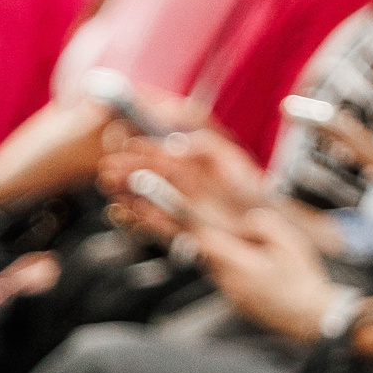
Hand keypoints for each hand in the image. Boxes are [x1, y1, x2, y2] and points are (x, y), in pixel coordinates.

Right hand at [97, 123, 264, 218]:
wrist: (265, 216)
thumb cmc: (250, 186)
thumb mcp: (230, 157)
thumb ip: (205, 146)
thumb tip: (178, 145)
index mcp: (194, 165)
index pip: (163, 156)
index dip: (145, 151)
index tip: (127, 146)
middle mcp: (186, 185)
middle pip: (151, 176)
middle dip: (129, 172)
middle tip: (108, 171)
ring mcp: (185, 206)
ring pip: (151, 198)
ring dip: (130, 194)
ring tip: (112, 190)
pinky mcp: (188, 227)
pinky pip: (161, 221)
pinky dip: (145, 216)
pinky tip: (130, 211)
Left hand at [189, 204, 340, 340]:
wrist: (309, 316)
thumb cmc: (302, 279)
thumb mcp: (291, 243)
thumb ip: (265, 224)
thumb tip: (247, 219)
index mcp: (241, 265)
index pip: (205, 241)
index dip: (203, 226)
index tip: (208, 216)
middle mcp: (230, 282)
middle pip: (208, 254)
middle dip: (219, 241)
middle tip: (243, 237)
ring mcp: (232, 296)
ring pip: (215, 268)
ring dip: (225, 256)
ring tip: (254, 255)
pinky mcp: (236, 304)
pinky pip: (225, 282)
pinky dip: (234, 272)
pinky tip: (258, 272)